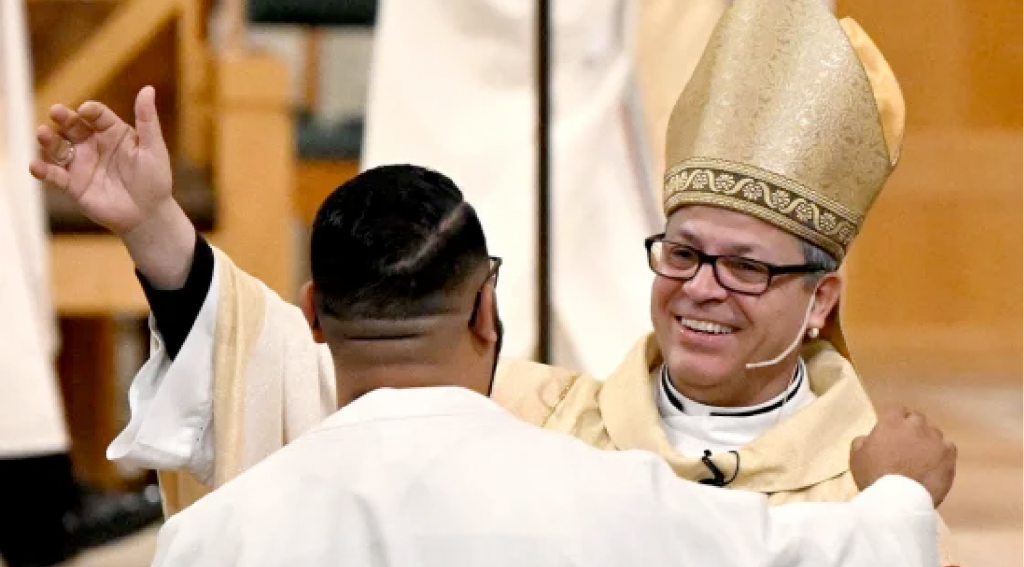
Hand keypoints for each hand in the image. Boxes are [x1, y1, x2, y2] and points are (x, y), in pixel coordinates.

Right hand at [29, 86, 172, 235]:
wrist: (148, 215)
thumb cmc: (154, 179)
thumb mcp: (153, 148)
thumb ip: (147, 120)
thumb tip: (148, 89)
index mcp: (112, 132)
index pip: (96, 115)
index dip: (90, 110)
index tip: (85, 110)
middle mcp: (92, 144)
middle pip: (72, 125)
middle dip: (63, 117)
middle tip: (57, 112)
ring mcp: (80, 163)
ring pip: (58, 147)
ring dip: (48, 139)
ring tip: (43, 133)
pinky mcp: (72, 185)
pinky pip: (54, 175)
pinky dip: (43, 170)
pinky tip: (36, 166)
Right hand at [850, 405, 956, 506]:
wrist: (899, 500)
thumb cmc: (873, 477)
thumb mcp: (856, 456)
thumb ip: (863, 440)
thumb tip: (869, 437)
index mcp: (891, 422)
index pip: (895, 408)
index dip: (894, 418)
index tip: (891, 428)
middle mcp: (915, 425)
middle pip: (916, 418)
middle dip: (911, 427)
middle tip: (906, 442)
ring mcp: (935, 439)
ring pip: (933, 432)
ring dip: (927, 439)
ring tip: (922, 456)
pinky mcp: (949, 454)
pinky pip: (947, 446)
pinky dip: (941, 452)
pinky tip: (935, 463)